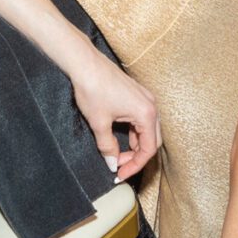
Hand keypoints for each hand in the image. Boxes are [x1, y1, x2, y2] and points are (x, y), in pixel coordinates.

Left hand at [69, 54, 159, 179]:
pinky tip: (119, 138)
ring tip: (116, 154)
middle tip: (119, 167)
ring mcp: (146, 99)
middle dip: (136, 157)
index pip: (148, 149)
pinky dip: (133, 132)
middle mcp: (151, 106)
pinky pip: (142, 120)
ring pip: (147, 131)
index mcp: (146, 114)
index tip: (120, 174)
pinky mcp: (138, 95)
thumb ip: (108, 147)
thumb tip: (113, 164)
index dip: (135, 165)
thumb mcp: (99, 124)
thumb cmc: (93, 89)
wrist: (85, 63)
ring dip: (135, 145)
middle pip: (152, 141)